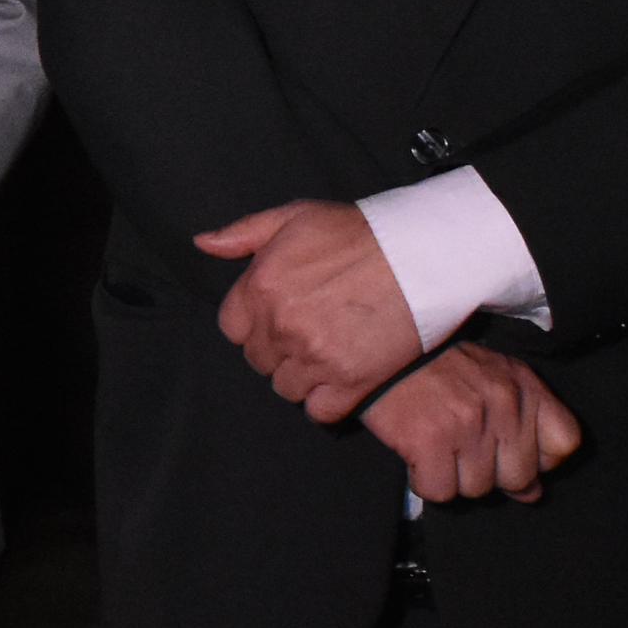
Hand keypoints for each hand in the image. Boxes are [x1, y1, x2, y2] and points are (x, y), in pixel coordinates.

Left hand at [200, 200, 424, 421]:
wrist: (423, 255)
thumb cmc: (359, 233)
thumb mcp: (296, 217)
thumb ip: (243, 233)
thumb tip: (203, 244)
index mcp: (262, 286)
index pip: (232, 329)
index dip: (255, 325)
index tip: (280, 318)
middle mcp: (282, 326)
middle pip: (260, 361)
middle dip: (279, 350)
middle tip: (311, 334)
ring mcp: (315, 357)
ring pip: (287, 388)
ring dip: (303, 376)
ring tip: (329, 354)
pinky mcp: (351, 382)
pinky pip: (319, 411)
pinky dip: (327, 401)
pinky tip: (342, 380)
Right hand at [361, 344, 582, 504]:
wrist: (375, 345)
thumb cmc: (434, 366)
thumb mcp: (492, 377)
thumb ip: (522, 429)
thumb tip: (531, 493)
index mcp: (523, 384)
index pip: (565, 444)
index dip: (539, 458)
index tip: (510, 450)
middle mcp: (503, 402)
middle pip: (519, 478)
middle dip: (490, 474)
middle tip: (463, 449)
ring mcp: (468, 423)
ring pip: (477, 490)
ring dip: (453, 477)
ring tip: (436, 445)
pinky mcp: (430, 440)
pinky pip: (439, 492)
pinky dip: (424, 481)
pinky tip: (416, 455)